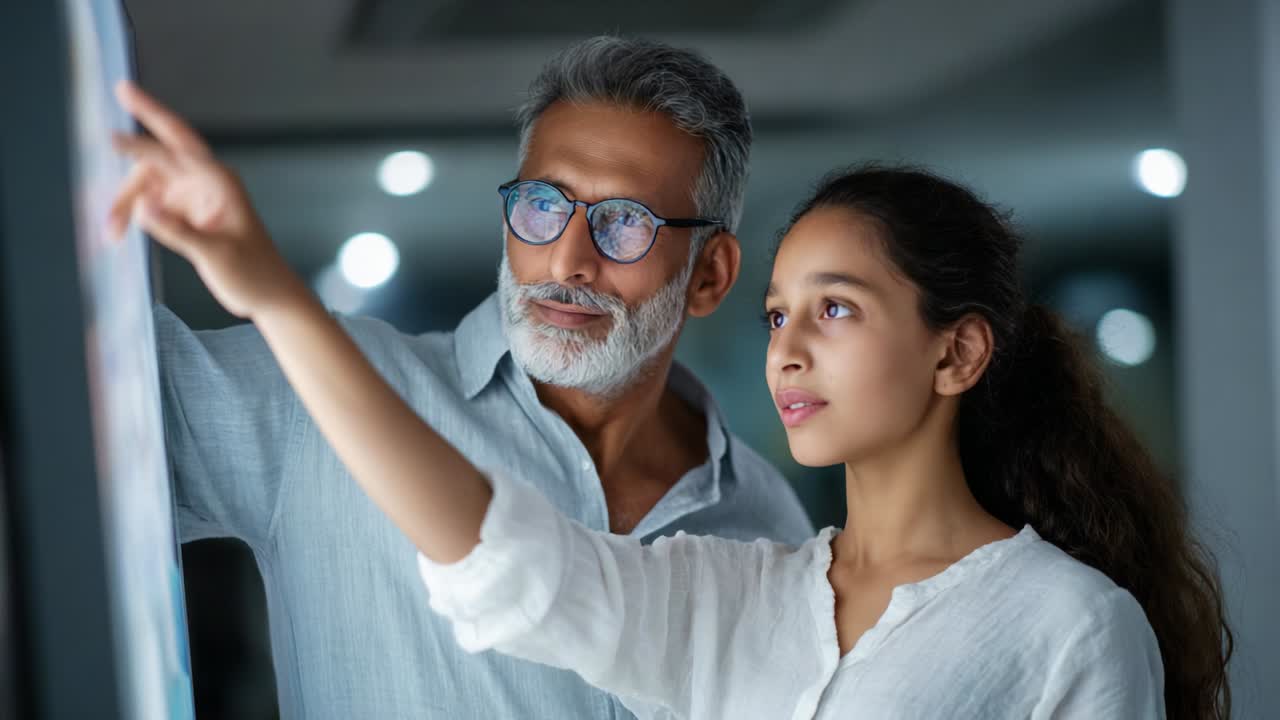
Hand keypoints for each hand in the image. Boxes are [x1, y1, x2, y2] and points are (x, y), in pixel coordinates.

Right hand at [110, 80, 304, 318]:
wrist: (267, 295)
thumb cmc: (253, 273)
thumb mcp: (216, 255)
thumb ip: (178, 230)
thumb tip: (142, 205)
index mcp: (220, 182)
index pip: (179, 146)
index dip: (146, 133)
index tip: (114, 135)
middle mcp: (205, 182)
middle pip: (159, 155)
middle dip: (135, 143)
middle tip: (110, 123)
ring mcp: (193, 196)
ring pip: (147, 182)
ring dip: (124, 200)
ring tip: (110, 232)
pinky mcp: (184, 214)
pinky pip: (149, 203)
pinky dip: (130, 214)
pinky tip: (115, 231)